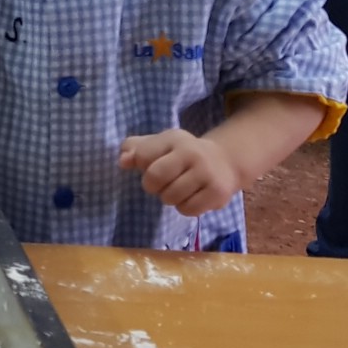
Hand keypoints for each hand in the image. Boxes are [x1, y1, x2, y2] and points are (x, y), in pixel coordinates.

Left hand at [119, 129, 244, 216]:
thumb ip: (136, 149)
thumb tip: (123, 161)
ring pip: (170, 197)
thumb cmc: (182, 154)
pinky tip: (191, 197)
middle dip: (152, 185)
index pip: (143, 155)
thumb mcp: (160, 145)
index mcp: (174, 138)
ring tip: (178, 189)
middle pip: (155, 177)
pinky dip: (185, 208)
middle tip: (160, 184)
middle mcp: (192, 153)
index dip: (141, 166)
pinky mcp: (217, 192)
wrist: (225, 162)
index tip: (150, 166)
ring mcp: (207, 173)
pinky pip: (188, 209)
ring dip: (169, 198)